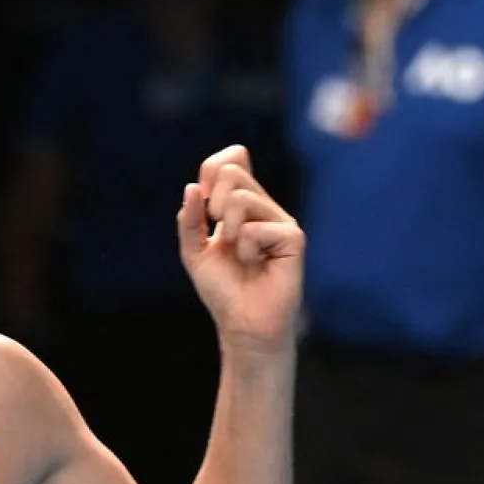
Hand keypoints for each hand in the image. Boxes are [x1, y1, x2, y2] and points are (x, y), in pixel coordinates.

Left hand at [178, 145, 304, 355]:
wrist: (243, 323)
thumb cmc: (223, 289)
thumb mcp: (194, 252)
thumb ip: (190, 220)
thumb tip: (191, 188)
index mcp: (242, 204)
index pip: (230, 160)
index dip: (211, 170)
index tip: (205, 205)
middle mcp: (263, 206)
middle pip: (231, 173)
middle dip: (212, 205)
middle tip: (220, 235)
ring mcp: (280, 219)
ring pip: (241, 197)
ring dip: (228, 230)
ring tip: (240, 254)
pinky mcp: (293, 236)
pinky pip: (255, 227)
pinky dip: (245, 249)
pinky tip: (256, 264)